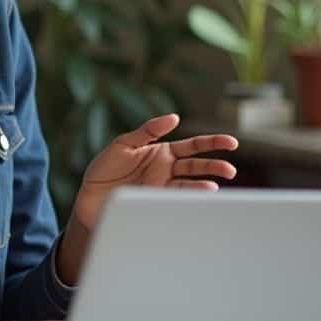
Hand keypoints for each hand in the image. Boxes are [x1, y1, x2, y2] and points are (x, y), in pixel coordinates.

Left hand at [72, 114, 238, 229]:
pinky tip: (195, 198)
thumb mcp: (124, 143)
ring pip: (189, 185)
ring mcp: (162, 188)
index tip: (231, 143)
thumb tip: (174, 117)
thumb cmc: (105, 168)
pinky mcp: (154, 203)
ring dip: (203, 186)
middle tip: (230, 170)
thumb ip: (148, 131)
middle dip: (214, 167)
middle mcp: (166, 170)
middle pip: (196, 167)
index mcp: (161, 152)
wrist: (88, 196)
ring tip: (214, 187)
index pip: (192, 146)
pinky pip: (173, 200)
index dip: (212, 144)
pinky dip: (185, 199)